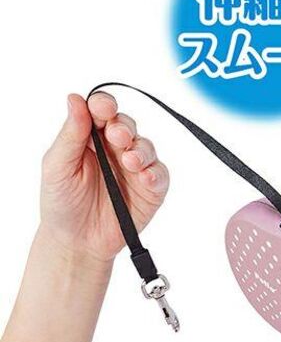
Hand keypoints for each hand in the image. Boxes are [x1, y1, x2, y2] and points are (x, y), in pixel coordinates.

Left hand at [40, 92, 168, 261]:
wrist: (77, 242)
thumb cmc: (63, 203)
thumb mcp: (57, 167)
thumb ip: (70, 134)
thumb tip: (74, 99)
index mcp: (92, 138)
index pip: (102, 112)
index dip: (104, 105)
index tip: (102, 108)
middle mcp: (116, 149)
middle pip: (127, 126)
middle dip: (124, 128)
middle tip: (117, 136)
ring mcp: (136, 168)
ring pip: (146, 147)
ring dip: (140, 151)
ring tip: (130, 161)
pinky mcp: (151, 188)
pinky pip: (160, 174)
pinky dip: (156, 173)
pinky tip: (146, 177)